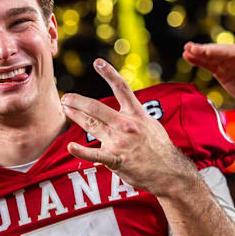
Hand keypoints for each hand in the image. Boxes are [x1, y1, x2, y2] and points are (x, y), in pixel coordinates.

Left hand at [61, 59, 194, 193]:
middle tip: (66, 97)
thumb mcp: (151, 124)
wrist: (170, 173)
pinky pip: (96, 154)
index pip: (122, 88)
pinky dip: (81, 151)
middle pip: (97, 108)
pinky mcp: (117, 159)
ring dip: (75, 117)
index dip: (109, 74)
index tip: (97, 62)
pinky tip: (71, 146)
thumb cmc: (159, 148)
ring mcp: (121, 142)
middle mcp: (127, 125)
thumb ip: (135, 114)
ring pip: (92, 125)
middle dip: (78, 101)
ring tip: (65, 109)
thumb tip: (125, 103)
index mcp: (137, 114)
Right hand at [182, 42, 234, 128]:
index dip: (220, 51)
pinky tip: (188, 57)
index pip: (234, 51)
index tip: (207, 51)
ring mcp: (230, 63)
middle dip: (205, 51)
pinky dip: (198, 61)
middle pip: (220, 52)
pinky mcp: (223, 72)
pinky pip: (209, 65)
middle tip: (191, 48)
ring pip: (212, 57)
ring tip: (186, 50)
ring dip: (198, 54)